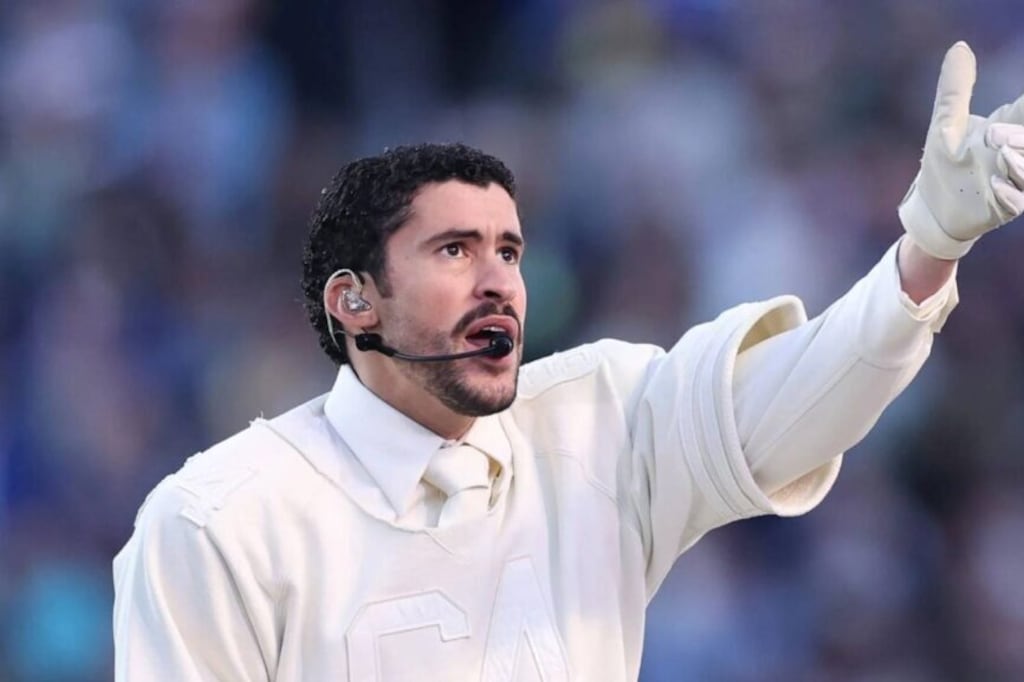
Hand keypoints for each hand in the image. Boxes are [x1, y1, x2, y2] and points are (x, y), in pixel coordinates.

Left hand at [899, 41, 1023, 259]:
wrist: (931, 210)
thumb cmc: (944, 164)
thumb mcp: (945, 124)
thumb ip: (956, 89)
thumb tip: (960, 47)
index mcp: (1010, 127)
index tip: (1022, 105)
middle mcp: (1018, 153)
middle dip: (1020, 137)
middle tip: (995, 134)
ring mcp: (1014, 181)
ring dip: (1020, 164)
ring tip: (1002, 154)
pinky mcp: (1005, 207)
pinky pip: (1018, 201)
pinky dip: (1011, 194)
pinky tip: (995, 186)